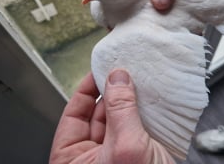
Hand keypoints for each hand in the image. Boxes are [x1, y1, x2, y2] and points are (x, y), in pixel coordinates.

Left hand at [49, 69, 174, 163]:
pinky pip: (136, 124)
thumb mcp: (126, 147)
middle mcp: (93, 155)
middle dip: (112, 91)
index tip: (99, 68)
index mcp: (74, 158)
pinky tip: (149, 98)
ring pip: (119, 116)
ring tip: (138, 81)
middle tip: (124, 71)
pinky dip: (142, 110)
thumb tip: (116, 79)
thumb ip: (120, 110)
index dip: (86, 88)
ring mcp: (116, 152)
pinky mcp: (136, 151)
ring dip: (129, 99)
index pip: (74, 113)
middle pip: (98, 112)